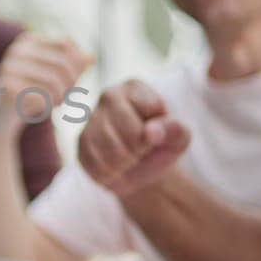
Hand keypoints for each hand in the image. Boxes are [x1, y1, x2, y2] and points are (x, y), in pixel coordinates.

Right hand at [0, 33, 93, 130]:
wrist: (0, 117)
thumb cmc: (30, 93)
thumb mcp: (53, 76)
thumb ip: (72, 64)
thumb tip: (91, 57)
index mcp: (27, 40)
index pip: (66, 45)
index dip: (76, 64)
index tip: (73, 80)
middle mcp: (16, 50)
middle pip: (62, 64)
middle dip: (70, 84)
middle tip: (66, 97)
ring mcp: (9, 67)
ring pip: (54, 82)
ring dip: (61, 97)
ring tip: (56, 102)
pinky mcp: (7, 87)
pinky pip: (42, 96)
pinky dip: (48, 105)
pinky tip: (42, 109)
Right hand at [75, 79, 190, 197]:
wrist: (140, 169)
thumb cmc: (161, 146)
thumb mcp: (179, 138)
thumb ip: (174, 129)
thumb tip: (151, 132)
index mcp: (135, 87)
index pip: (150, 108)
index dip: (157, 129)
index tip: (157, 133)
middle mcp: (109, 95)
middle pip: (129, 130)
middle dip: (141, 149)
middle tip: (143, 151)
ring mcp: (91, 118)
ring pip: (110, 149)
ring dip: (126, 163)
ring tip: (130, 160)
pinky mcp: (81, 142)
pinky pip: (96, 163)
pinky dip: (111, 172)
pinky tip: (116, 167)